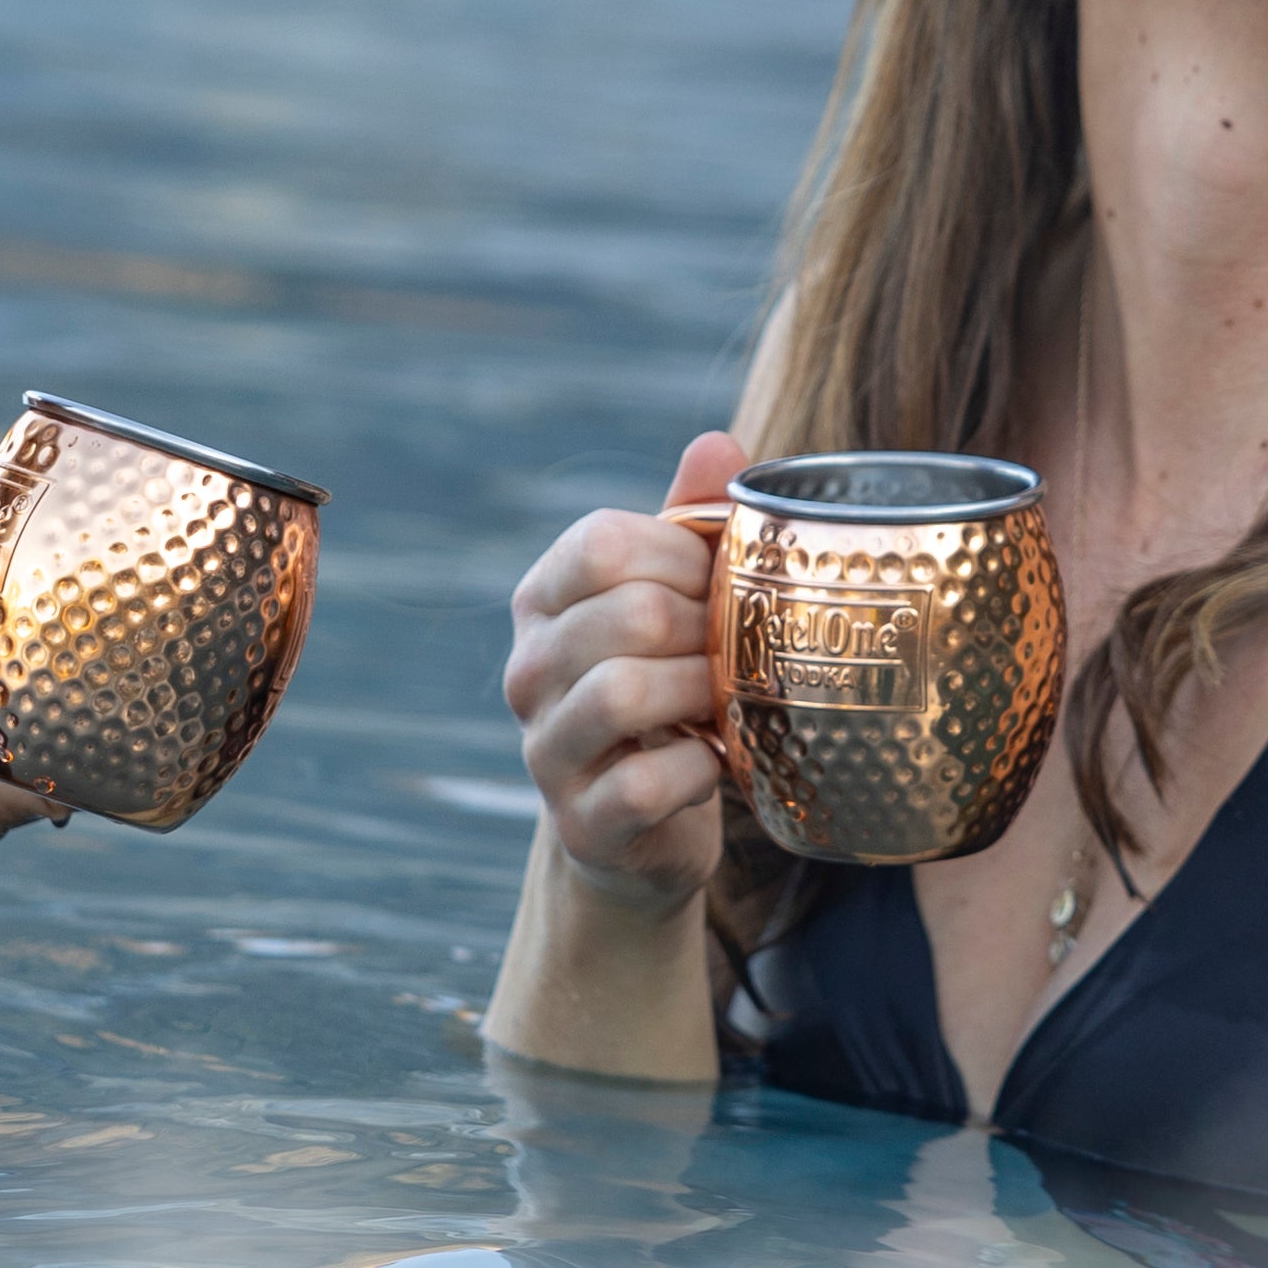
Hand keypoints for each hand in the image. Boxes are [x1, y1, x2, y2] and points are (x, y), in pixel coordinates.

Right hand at [504, 431, 740, 921]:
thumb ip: (691, 522)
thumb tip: (716, 442)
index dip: (684, 554)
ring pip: (622, 694)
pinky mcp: (581, 823)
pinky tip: (716, 762)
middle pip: (628, 614)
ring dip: (702, 692)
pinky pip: (644, 785)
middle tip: (741, 648)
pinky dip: (698, 769)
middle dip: (707, 627)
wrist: (641, 825)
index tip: (725, 584)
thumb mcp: (675, 600)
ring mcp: (545, 749)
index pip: (603, 542)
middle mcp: (527, 669)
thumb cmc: (666, 688)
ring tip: (729, 700)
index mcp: (543, 599)